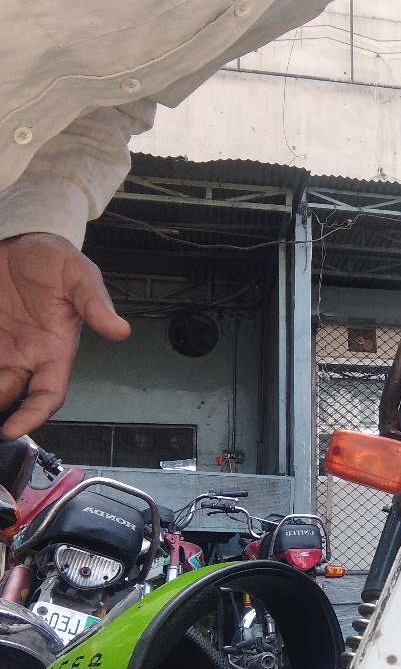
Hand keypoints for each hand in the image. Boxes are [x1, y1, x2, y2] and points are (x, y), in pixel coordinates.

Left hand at [0, 233, 130, 437]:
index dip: (32, 416)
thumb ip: (95, 304)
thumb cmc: (54, 259)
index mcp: (56, 350)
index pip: (48, 396)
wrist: (23, 239)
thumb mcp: (79, 275)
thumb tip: (120, 330)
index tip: (12, 429)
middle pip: (12, 397)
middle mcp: (28, 355)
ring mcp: (4, 348)